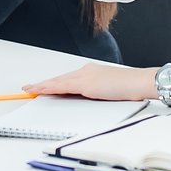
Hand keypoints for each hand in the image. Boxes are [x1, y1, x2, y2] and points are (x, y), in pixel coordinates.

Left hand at [20, 64, 157, 101]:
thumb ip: (98, 92)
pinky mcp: (86, 83)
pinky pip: (62, 86)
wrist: (141, 82)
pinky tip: (40, 90)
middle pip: (61, 79)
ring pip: (58, 81)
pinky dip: (49, 88)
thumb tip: (90, 99)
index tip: (43, 86)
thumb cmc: (132, 87)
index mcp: (93, 72)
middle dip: (45, 84)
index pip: (69, 78)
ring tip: (29, 90)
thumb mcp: (111, 91)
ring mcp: (86, 76)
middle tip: (30, 88)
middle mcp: (87, 71)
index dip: (55, 83)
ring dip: (43, 86)